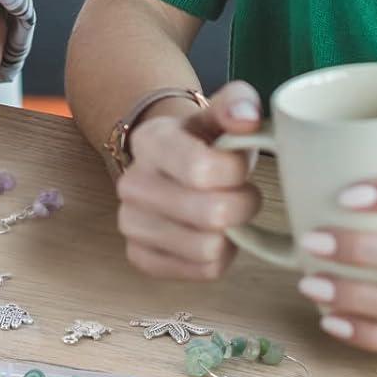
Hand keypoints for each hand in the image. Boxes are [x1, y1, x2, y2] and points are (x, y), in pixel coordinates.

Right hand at [116, 82, 263, 280]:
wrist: (169, 164)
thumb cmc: (204, 142)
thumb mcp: (221, 114)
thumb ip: (237, 104)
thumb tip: (246, 117)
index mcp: (151, 141)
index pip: (202, 169)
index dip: (236, 172)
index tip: (240, 166)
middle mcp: (131, 183)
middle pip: (210, 214)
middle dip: (243, 206)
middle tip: (244, 194)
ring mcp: (130, 223)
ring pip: (207, 249)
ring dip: (232, 235)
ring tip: (226, 214)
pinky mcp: (139, 256)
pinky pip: (200, 272)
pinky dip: (218, 258)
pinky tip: (211, 235)